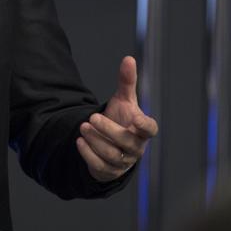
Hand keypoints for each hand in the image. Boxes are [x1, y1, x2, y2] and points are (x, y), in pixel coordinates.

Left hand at [76, 55, 158, 182]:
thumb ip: (127, 81)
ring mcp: (124, 161)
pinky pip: (100, 166)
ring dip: (95, 141)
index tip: (135, 118)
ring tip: (82, 127)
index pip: (150, 129)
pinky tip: (80, 141)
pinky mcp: (110, 171)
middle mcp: (136, 147)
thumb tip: (128, 58)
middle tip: (92, 118)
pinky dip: (88, 154)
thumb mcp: (124, 100)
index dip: (144, 125)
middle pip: (126, 141)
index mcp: (142, 130)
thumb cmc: (122, 119)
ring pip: (111, 154)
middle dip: (107, 130)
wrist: (110, 143)